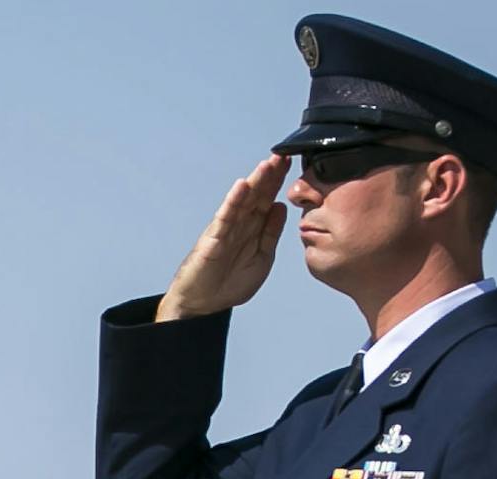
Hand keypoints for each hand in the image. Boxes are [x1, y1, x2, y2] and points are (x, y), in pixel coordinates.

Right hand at [157, 155, 290, 321]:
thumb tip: (281, 208)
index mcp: (253, 229)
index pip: (268, 199)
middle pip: (257, 194)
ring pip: (243, 201)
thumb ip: (271, 234)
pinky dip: (233, 201)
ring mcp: (226, 229)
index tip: (292, 163)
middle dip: (270, 175)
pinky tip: (242, 187)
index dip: (279, 182)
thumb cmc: (230, 283)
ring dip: (255, 182)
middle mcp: (240, 224)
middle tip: (284, 155)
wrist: (203, 304)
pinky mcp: (213, 238)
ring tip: (267, 164)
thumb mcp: (262, 258)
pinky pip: (225, 217)